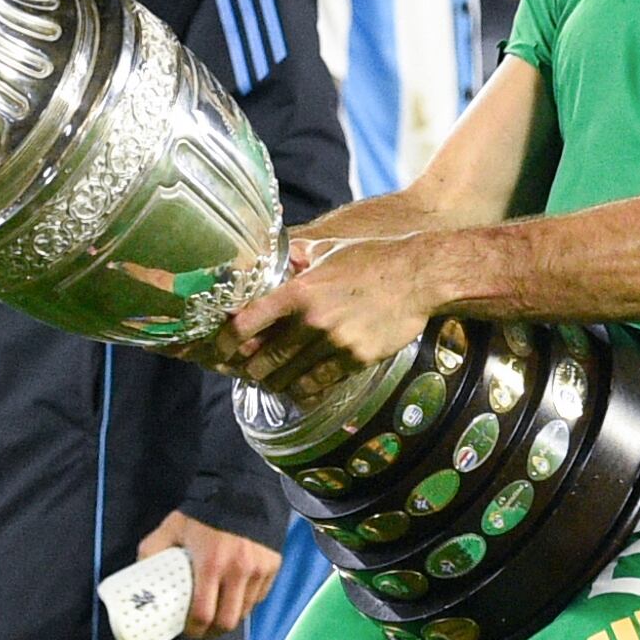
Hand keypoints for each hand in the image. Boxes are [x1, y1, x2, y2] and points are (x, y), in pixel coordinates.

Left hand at [139, 511, 280, 639]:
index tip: (186, 631)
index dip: (194, 630)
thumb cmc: (202, 511)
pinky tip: (234, 598)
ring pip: (245, 612)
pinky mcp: (273, 566)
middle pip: (227, 621)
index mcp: (210, 564)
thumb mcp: (171, 528)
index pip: (203, 614)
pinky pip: (259, 597)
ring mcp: (259, 569)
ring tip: (217, 615)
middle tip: (202, 630)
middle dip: (212, 632)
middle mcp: (238, 570)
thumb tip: (139, 577)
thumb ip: (152, 551)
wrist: (240, 488)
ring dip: (230, 618)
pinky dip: (246, 603)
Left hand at [228, 239, 433, 397]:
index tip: (221, 350)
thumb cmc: (372, 258)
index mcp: (299, 291)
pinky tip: (302, 390)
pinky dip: (307, 389)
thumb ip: (296, 257)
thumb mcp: (327, 250)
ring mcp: (335, 343)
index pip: (247, 323)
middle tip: (248, 371)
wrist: (419, 276)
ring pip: (291, 377)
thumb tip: (272, 256)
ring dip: (278, 383)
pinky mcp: (356, 359)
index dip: (226, 342)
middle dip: (251, 370)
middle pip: (264, 360)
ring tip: (272, 383)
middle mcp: (312, 320)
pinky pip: (322, 383)